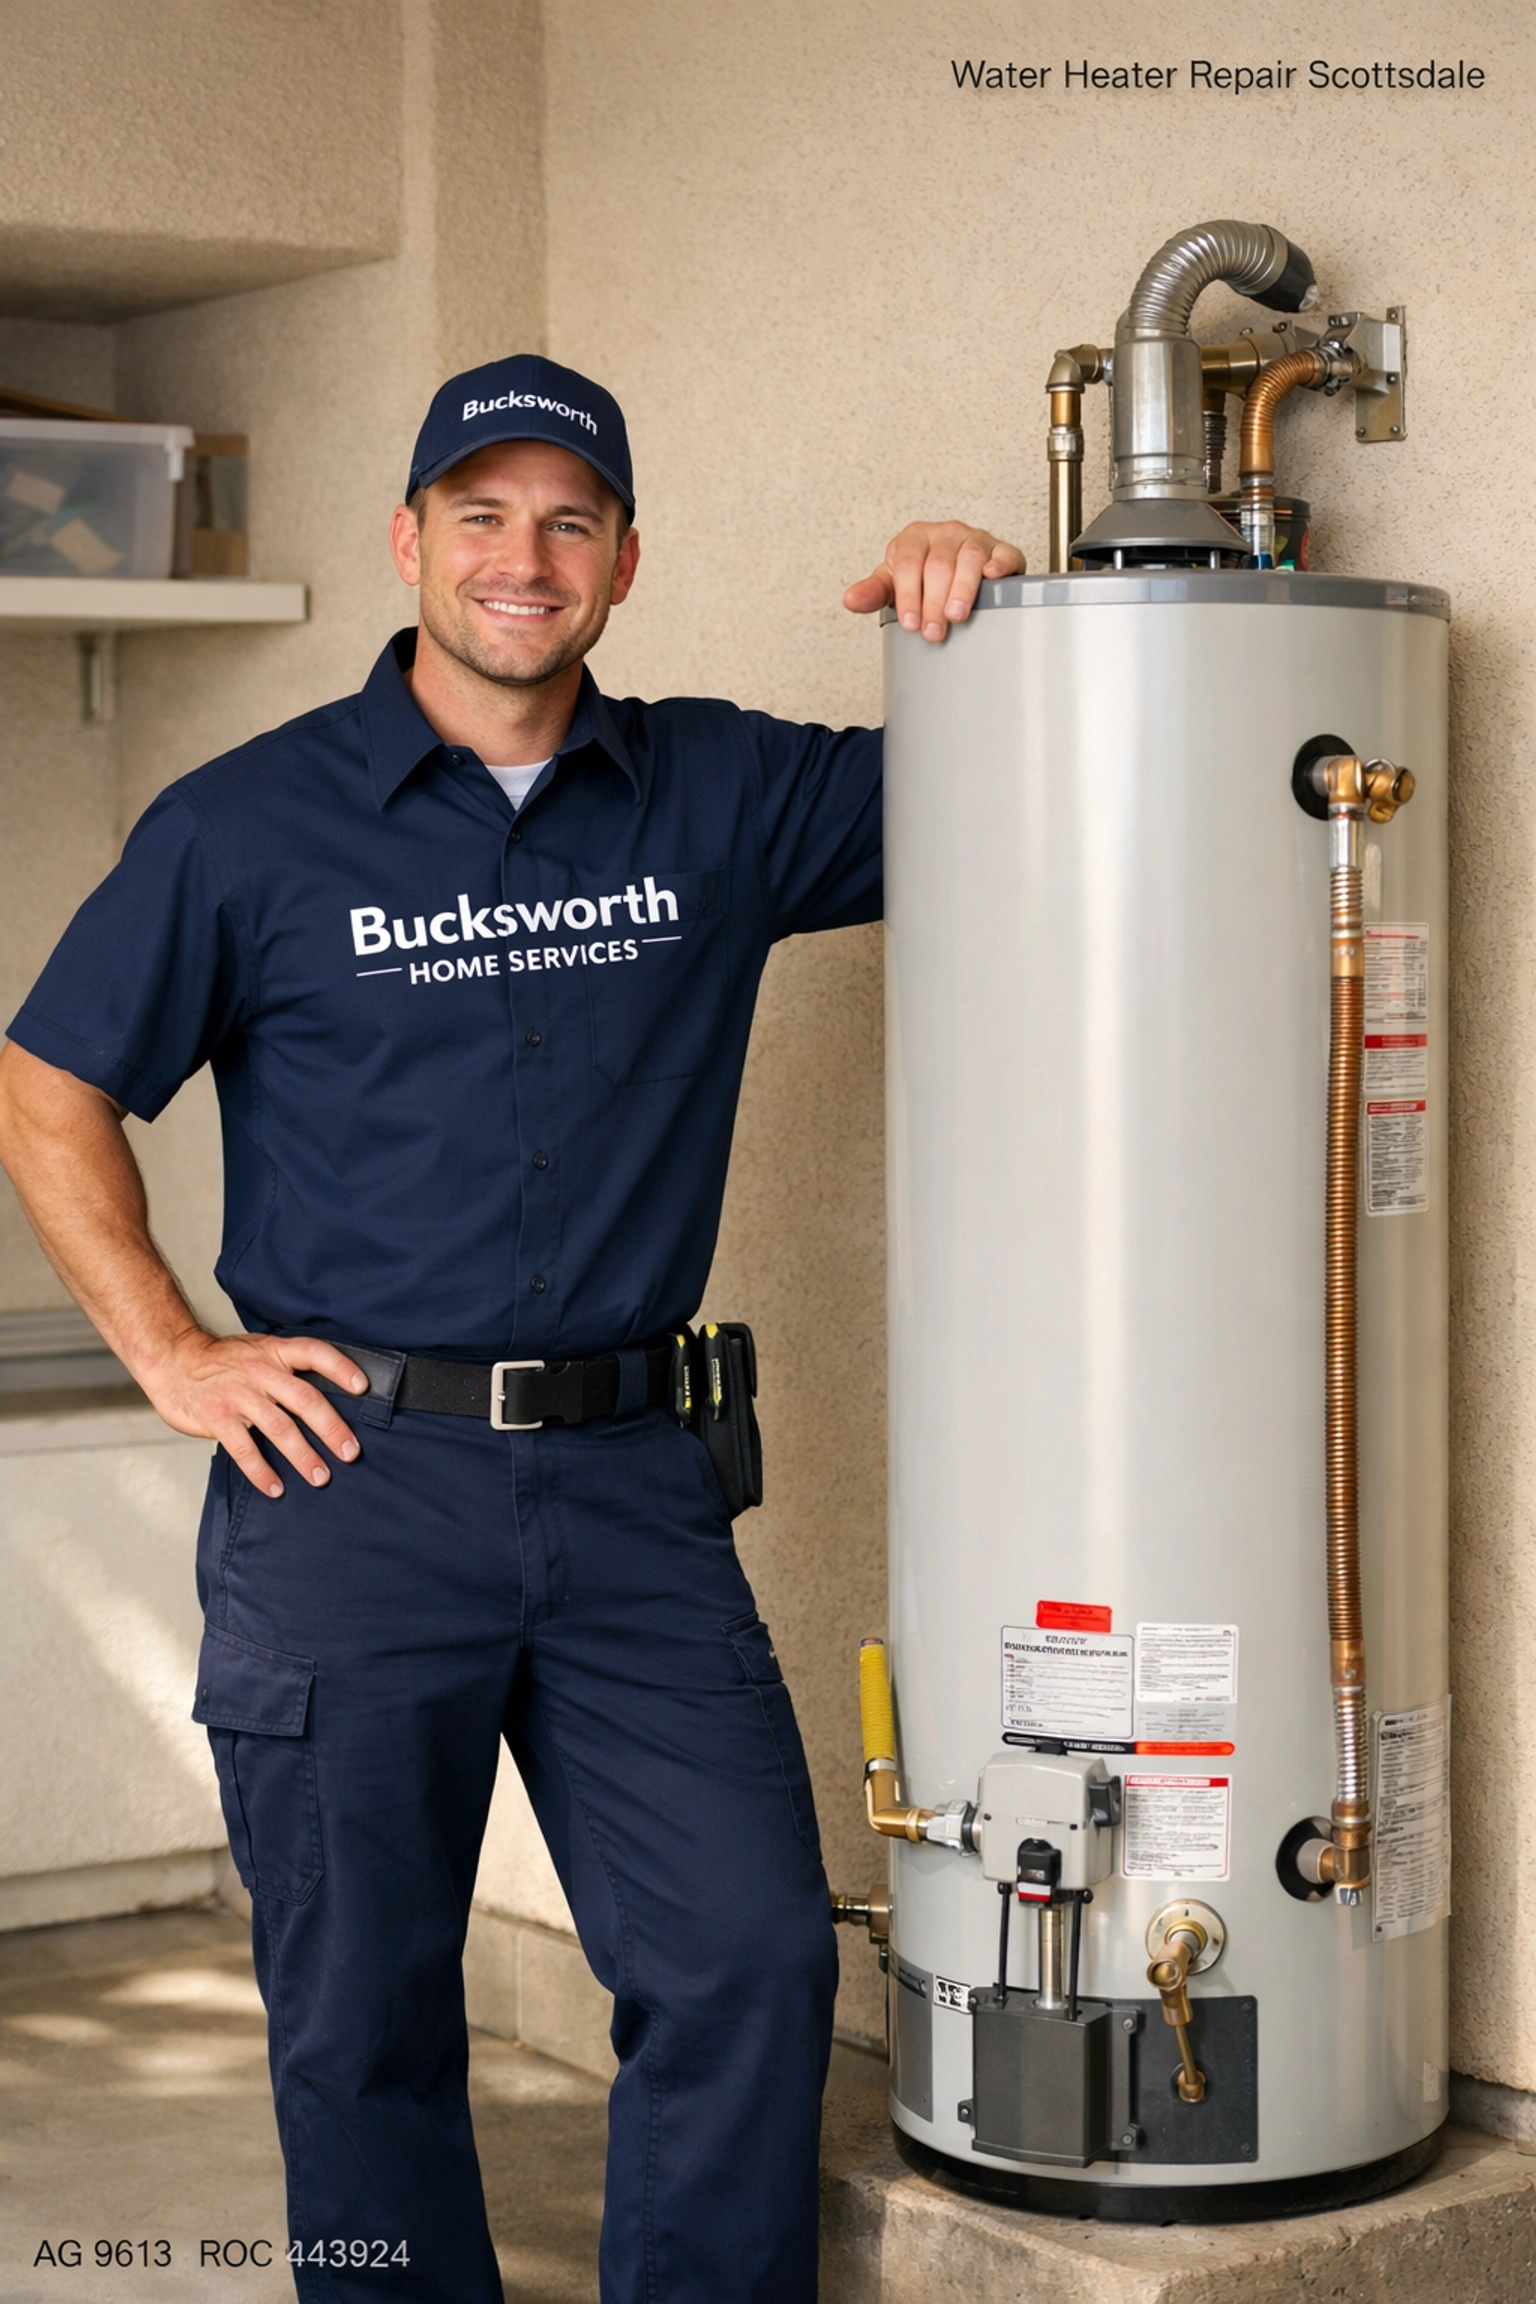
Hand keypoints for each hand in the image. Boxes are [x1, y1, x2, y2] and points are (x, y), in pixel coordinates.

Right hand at [143, 1329, 369, 1497]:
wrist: (173, 1359)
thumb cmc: (221, 1361)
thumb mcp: (258, 1351)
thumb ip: (287, 1369)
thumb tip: (326, 1397)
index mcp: (274, 1352)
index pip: (314, 1352)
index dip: (340, 1367)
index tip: (363, 1387)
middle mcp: (260, 1371)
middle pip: (304, 1399)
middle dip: (331, 1428)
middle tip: (350, 1453)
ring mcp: (238, 1395)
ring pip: (279, 1427)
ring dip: (303, 1455)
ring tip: (321, 1477)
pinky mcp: (218, 1418)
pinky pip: (244, 1448)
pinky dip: (261, 1471)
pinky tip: (275, 1487)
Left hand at [843, 521, 1025, 641]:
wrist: (955, 570)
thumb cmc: (922, 578)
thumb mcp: (894, 584)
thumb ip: (874, 592)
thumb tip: (850, 600)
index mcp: (914, 538)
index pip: (908, 563)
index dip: (908, 595)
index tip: (910, 623)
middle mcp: (945, 534)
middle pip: (938, 564)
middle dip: (933, 602)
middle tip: (932, 632)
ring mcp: (974, 539)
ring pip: (969, 558)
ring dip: (962, 589)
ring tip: (956, 615)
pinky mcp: (1000, 550)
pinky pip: (1003, 552)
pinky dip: (999, 564)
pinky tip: (993, 577)